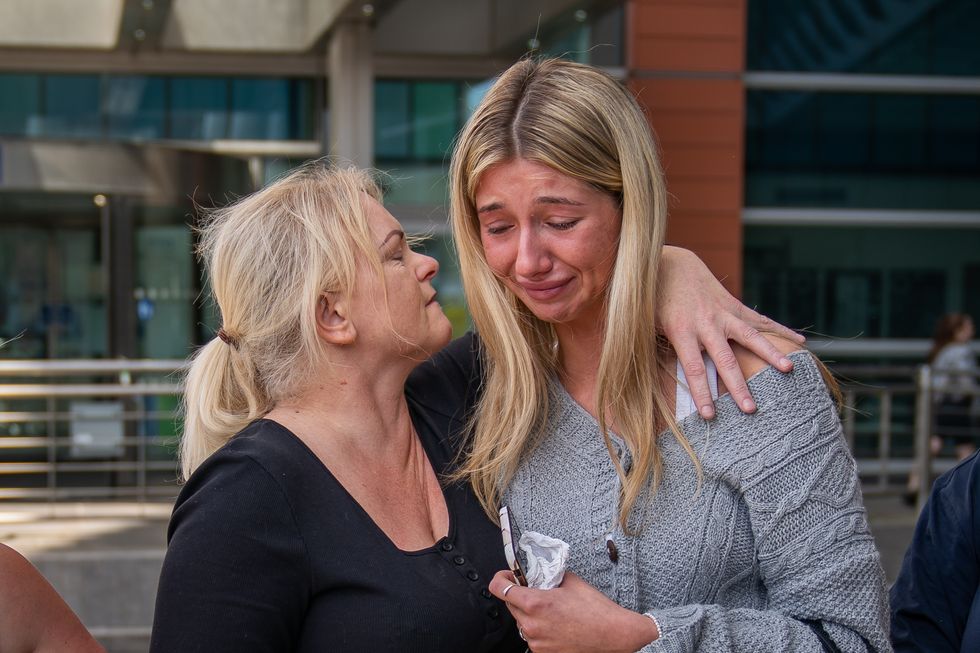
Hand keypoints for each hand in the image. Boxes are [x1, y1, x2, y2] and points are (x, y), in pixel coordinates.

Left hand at [490, 570, 657, 652]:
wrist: (613, 634)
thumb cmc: (595, 610)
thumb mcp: (570, 581)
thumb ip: (548, 575)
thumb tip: (538, 571)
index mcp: (535, 603)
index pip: (499, 588)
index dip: (501, 578)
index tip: (507, 576)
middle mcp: (531, 625)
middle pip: (510, 604)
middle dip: (520, 595)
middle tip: (537, 591)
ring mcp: (536, 642)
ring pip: (521, 622)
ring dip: (530, 614)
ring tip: (552, 611)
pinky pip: (532, 636)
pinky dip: (539, 628)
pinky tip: (556, 624)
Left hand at [658, 246, 803, 418]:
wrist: (668, 264)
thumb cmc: (653, 301)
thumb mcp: (647, 326)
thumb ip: (656, 350)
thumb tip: (651, 380)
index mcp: (681, 331)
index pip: (694, 369)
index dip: (702, 393)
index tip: (710, 415)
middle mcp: (706, 323)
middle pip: (725, 359)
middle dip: (738, 386)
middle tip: (750, 409)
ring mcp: (722, 313)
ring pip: (750, 336)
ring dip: (770, 353)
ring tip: (789, 370)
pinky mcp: (732, 305)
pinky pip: (759, 320)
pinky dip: (779, 330)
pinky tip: (800, 342)